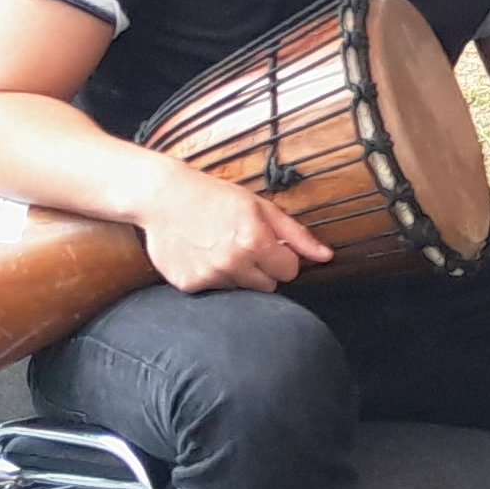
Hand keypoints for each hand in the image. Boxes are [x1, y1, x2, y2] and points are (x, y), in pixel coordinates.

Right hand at [141, 165, 329, 293]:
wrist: (163, 197)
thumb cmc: (215, 197)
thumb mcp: (260, 207)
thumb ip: (296, 235)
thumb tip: (326, 256)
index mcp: (255, 241)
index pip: (290, 271)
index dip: (282, 258)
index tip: (270, 245)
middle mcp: (233, 263)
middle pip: (268, 285)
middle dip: (262, 269)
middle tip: (243, 245)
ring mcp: (209, 276)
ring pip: (241, 289)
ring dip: (237, 274)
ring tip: (219, 248)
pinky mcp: (189, 285)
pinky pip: (215, 291)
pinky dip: (212, 277)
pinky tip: (202, 255)